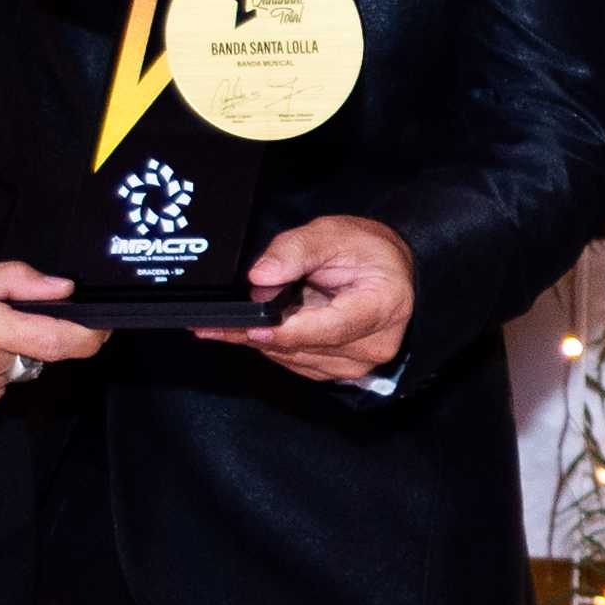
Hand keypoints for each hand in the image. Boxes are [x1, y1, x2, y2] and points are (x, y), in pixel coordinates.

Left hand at [237, 216, 416, 383]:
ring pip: (294, 358)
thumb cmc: (368, 252)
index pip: (328, 329)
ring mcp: (357, 364)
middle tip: (214, 322)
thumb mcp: (332, 234)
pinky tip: (249, 330)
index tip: (249, 326)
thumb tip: (261, 277)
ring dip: (259, 340)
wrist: (390, 272)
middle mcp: (373, 344)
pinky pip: (296, 362)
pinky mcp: (339, 370)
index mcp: (381, 308)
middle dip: (258, 332)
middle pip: (305, 347)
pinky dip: (272, 346)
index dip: (286, 331)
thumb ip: (295, 251)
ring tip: (222, 324)